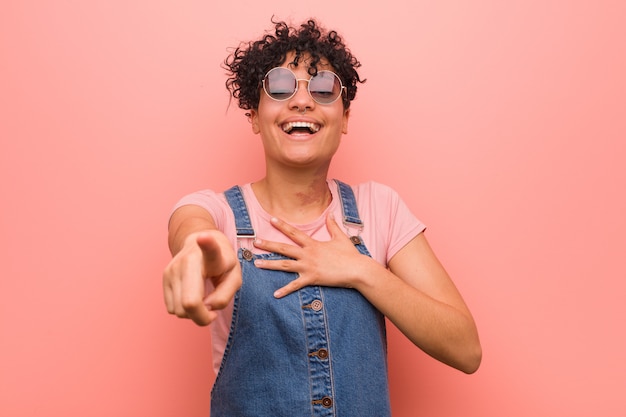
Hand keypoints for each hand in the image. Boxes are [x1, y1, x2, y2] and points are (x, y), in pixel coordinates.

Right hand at [163, 230, 241, 325]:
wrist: (201, 242)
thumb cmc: (222, 263)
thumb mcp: (234, 276)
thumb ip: (225, 295)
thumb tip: (206, 308)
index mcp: (211, 255)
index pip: (210, 249)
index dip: (207, 244)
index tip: (203, 237)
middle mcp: (186, 260)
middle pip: (189, 303)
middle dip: (202, 317)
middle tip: (213, 311)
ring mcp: (172, 269)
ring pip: (178, 311)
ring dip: (193, 314)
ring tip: (203, 300)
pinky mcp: (164, 278)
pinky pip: (172, 309)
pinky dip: (184, 310)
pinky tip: (193, 296)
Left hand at [252, 214, 372, 297]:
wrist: (357, 270)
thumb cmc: (350, 255)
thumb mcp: (341, 237)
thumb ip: (333, 225)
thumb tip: (330, 214)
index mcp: (313, 244)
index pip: (294, 232)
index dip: (282, 225)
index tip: (271, 219)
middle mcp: (308, 254)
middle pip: (284, 248)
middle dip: (268, 245)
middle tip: (255, 242)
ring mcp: (308, 267)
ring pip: (284, 265)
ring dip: (270, 265)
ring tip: (257, 264)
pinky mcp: (312, 278)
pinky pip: (295, 285)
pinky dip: (285, 290)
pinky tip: (275, 294)